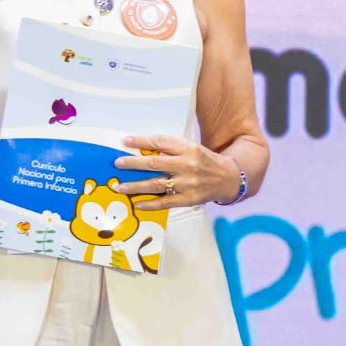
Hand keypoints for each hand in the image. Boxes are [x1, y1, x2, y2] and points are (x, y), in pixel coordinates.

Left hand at [115, 135, 244, 210]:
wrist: (228, 178)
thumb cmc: (204, 161)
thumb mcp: (191, 148)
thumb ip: (171, 148)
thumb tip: (142, 149)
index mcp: (188, 148)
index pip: (161, 142)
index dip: (142, 141)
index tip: (125, 141)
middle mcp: (187, 165)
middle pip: (155, 163)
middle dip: (134, 163)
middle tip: (117, 164)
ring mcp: (187, 183)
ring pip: (157, 184)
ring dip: (136, 186)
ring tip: (120, 187)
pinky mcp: (189, 199)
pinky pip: (165, 203)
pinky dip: (150, 204)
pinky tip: (137, 204)